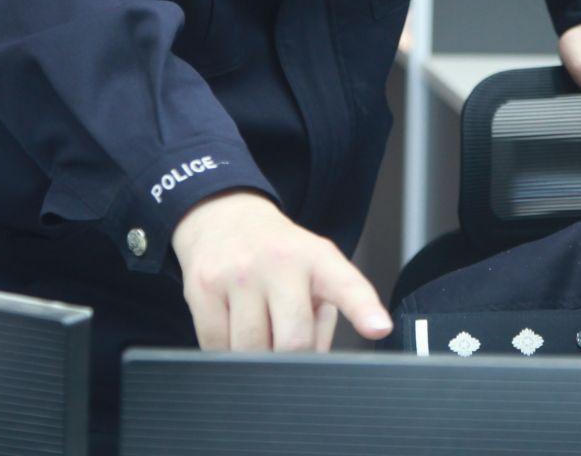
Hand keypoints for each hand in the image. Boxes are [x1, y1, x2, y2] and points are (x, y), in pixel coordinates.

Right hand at [171, 190, 390, 351]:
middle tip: (289, 349)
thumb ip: (322, 317)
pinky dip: (227, 352)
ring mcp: (237, 274)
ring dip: (257, 357)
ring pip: (250, 350)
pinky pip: (216, 347)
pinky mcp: (202, 288)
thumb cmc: (278, 254)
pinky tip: (233, 328)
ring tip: (260, 330)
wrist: (222, 217)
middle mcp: (278, 261)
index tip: (379, 327)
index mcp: (317, 258)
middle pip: (293, 340)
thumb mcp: (313, 270)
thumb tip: (312, 363)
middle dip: (294, 359)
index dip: (363, 308)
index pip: (345, 284)